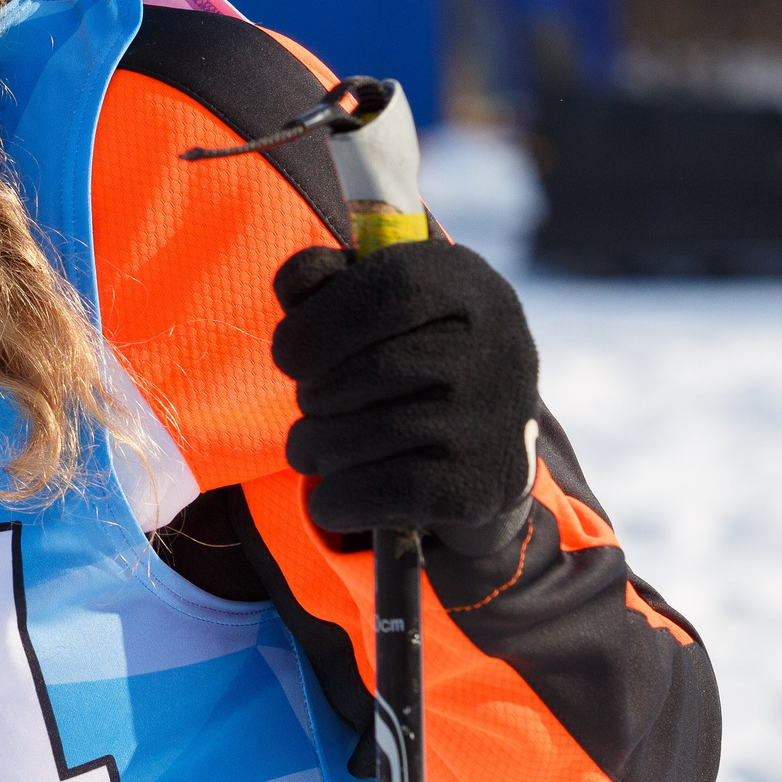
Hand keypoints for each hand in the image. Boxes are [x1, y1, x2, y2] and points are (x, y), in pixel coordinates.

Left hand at [273, 240, 539, 555]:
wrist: (483, 444)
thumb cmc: (402, 353)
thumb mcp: (368, 296)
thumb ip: (319, 280)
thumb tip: (296, 293)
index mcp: (463, 283)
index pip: (384, 294)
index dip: (315, 327)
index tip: (287, 357)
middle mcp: (494, 348)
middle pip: (355, 375)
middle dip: (310, 396)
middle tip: (314, 404)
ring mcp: (490, 421)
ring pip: (349, 439)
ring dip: (310, 447)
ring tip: (320, 445)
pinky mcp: (477, 487)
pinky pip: (367, 494)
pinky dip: (332, 501)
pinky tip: (337, 493)